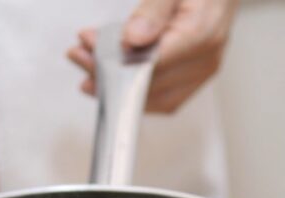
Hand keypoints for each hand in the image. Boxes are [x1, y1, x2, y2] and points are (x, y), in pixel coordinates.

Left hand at [67, 0, 237, 113]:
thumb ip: (152, 11)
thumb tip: (132, 39)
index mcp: (200, 35)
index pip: (150, 64)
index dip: (114, 61)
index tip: (88, 49)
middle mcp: (205, 61)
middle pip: (148, 82)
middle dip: (107, 72)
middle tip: (79, 55)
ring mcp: (202, 73)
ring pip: (154, 98)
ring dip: (118, 86)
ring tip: (89, 67)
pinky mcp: (197, 79)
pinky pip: (165, 100)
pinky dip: (136, 93)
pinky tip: (115, 80)